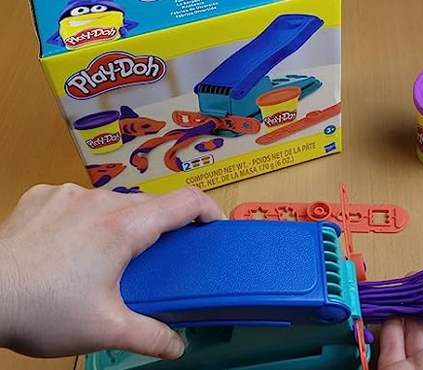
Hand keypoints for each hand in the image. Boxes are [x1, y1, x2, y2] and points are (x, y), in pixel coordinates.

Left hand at [0, 184, 224, 358]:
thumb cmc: (41, 310)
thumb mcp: (106, 330)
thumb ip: (151, 336)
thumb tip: (177, 346)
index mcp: (124, 227)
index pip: (184, 201)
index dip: (208, 210)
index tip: (213, 225)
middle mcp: (99, 202)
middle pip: (148, 204)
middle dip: (160, 228)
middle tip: (156, 259)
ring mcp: (68, 195)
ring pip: (113, 201)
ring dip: (121, 223)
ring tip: (109, 258)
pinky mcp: (42, 197)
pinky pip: (79, 200)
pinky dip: (86, 218)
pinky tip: (72, 246)